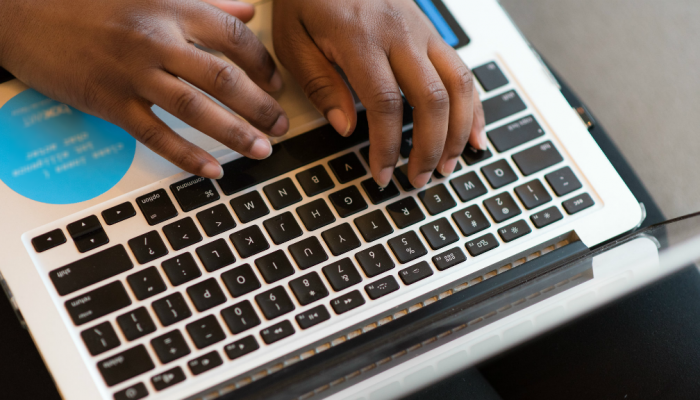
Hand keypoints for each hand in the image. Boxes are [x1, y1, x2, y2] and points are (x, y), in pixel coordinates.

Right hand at [0, 0, 288, 178]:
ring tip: (262, 150)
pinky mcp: (109, 102)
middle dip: (260, 106)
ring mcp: (132, 73)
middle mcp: (157, 39)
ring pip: (196, 109)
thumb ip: (205, 0)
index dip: (264, 64)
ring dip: (235, 133)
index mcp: (172, 7)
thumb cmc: (87, 0)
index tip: (277, 85)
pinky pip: (156, 135)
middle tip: (280, 127)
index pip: (236, 36)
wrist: (20, 9)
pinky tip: (212, 170)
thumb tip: (248, 10)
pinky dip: (187, 155)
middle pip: (224, 77)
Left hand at [272, 0, 485, 187]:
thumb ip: (320, 83)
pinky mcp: (431, 32)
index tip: (382, 173)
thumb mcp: (294, 39)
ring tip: (447, 166)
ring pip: (458, 85)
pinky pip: (463, 71)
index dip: (387, 146)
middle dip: (429, 147)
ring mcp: (422, 31)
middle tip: (418, 179)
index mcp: (362, 38)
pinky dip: (472, 106)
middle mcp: (401, 34)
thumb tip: (346, 127)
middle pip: (432, 99)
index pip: (385, 104)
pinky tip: (472, 133)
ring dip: (457, 131)